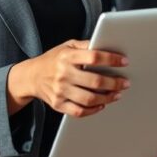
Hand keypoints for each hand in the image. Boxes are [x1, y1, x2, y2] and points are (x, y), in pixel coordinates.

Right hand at [9, 40, 128, 116]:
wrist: (31, 76)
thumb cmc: (53, 59)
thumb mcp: (67, 46)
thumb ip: (86, 45)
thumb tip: (107, 45)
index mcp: (67, 57)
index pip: (94, 57)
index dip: (112, 60)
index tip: (124, 62)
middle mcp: (63, 74)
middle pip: (95, 81)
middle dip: (114, 82)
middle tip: (125, 83)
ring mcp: (60, 91)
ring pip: (89, 98)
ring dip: (107, 98)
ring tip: (117, 94)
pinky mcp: (58, 104)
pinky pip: (79, 111)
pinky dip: (93, 110)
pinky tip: (101, 104)